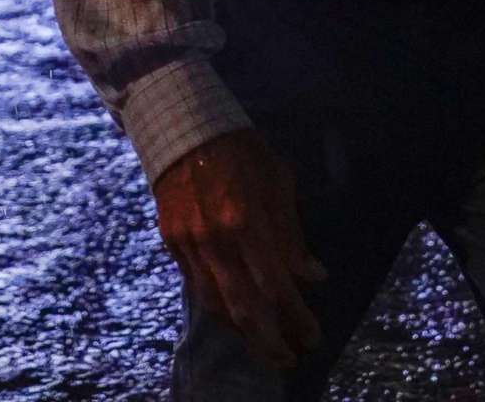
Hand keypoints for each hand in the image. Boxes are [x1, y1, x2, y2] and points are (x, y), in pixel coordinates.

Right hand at [151, 129, 327, 369]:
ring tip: (264, 344)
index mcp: (247, 221)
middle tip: (289, 358)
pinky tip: (235, 315)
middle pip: (244, 309)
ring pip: (215, 305)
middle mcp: (215, 239)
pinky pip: (196, 287)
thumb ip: (292, 234)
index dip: (297, 318)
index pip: (276, 286)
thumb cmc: (241, 150)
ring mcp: (189, 243)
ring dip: (242, 332)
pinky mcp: (171, 242)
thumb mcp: (278, 181)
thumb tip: (313, 276)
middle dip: (269, 342)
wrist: (184, 127)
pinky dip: (218, 307)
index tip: (313, 336)